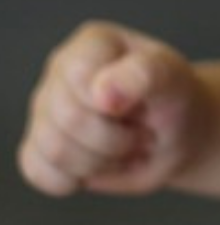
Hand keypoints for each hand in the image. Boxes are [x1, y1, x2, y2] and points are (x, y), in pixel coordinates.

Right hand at [18, 22, 211, 197]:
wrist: (177, 137)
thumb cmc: (175, 101)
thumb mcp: (174, 81)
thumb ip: (144, 75)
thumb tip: (102, 92)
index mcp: (92, 44)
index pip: (79, 76)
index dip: (113, 105)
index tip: (141, 105)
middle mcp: (60, 71)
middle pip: (67, 119)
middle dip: (113, 140)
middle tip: (138, 133)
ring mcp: (45, 108)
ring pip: (53, 150)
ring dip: (99, 162)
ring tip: (121, 148)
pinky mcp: (38, 144)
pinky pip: (37, 171)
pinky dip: (72, 180)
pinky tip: (97, 165)